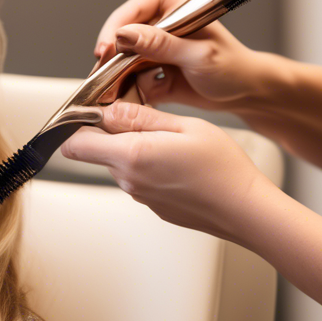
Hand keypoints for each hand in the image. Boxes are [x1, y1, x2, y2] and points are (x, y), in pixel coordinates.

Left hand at [60, 101, 272, 241]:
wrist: (246, 209)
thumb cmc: (223, 168)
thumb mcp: (184, 125)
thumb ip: (140, 116)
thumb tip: (109, 110)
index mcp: (132, 155)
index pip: (75, 145)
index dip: (77, 126)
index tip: (93, 112)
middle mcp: (129, 179)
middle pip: (98, 152)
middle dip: (111, 132)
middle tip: (145, 119)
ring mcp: (140, 195)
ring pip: (120, 163)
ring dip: (134, 149)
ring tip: (170, 141)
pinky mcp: (152, 205)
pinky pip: (139, 178)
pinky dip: (149, 165)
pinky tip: (177, 161)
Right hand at [94, 0, 269, 109]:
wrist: (246, 96)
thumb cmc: (233, 67)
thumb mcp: (198, 54)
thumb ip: (161, 44)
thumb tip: (125, 35)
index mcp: (178, 6)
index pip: (139, 5)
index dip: (119, 22)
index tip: (109, 44)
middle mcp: (164, 25)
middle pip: (125, 33)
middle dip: (113, 54)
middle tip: (103, 70)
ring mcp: (157, 49)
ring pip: (124, 58)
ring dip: (116, 74)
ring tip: (109, 89)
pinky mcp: (154, 72)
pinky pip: (131, 78)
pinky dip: (126, 88)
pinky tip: (124, 97)